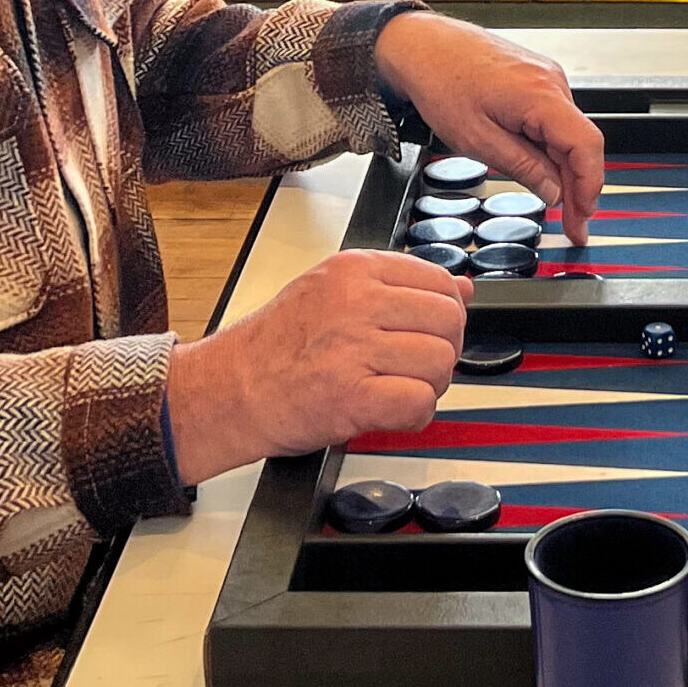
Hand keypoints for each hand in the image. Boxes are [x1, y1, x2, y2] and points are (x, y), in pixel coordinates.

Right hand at [165, 249, 470, 482]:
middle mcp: (356, 302)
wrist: (225, 391)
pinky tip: (389, 413)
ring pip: (440, 362)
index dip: (444, 313)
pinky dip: (414, 416)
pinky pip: (419, 402)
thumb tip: (462, 288)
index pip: (438, 280)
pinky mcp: (351, 396)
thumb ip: (397, 287)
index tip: (427, 332)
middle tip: (413, 367)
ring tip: (396, 389)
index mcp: (353, 270)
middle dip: (442, 350)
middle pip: (448, 321)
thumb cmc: (273, 347)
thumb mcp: (332, 292)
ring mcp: (353, 348)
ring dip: (428, 385)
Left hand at [374, 11, 604, 242]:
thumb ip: (524, 167)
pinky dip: (552, 146)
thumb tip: (555, 192)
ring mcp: (546, 76)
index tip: (583, 215)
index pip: (587, 146)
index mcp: (541, 95)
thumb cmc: (441, 82)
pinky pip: (554, 118)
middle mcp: (552, 81)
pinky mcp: (536, 78)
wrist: (422, 45)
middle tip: (573, 224)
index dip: (590, 186)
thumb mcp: (478, 140)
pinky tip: (540, 166)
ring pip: (568, 132)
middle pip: (581, 142)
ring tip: (554, 200)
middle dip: (579, 187)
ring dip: (564, 168)